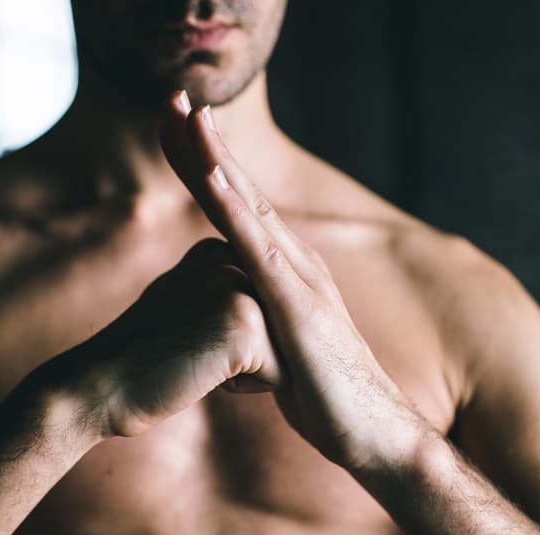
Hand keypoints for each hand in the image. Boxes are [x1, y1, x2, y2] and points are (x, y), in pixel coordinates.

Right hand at [63, 236, 281, 438]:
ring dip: (243, 372)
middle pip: (280, 330)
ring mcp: (237, 285)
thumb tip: (250, 298)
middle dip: (242, 357)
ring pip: (284, 352)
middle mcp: (230, 257)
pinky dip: (242, 388)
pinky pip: (278, 374)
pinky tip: (198, 373)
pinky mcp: (244, 321)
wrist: (98, 386)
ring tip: (192, 358)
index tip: (182, 336)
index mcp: (217, 250)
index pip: (265, 312)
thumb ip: (214, 291)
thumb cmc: (139, 360)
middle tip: (186, 350)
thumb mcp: (181, 307)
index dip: (229, 343)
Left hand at [158, 91, 432, 469]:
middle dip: (204, 143)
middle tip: (172, 96)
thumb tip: (217, 305)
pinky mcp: (299, 308)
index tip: (169, 126)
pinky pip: (260, 252)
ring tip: (190, 117)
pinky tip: (214, 178)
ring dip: (217, 160)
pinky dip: (236, 210)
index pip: (233, 204)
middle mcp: (291, 260)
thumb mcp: (270, 341)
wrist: (371, 434)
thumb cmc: (319, 390)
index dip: (202, 163)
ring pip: (249, 208)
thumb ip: (245, 313)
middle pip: (239, 190)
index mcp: (280, 267)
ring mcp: (297, 279)